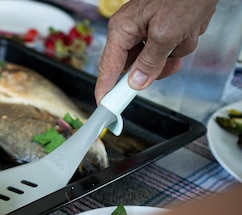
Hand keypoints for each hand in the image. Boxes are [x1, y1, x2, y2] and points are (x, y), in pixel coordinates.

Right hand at [94, 0, 216, 101]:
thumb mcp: (167, 33)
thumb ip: (150, 62)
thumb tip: (136, 83)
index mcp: (122, 30)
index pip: (108, 68)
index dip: (106, 89)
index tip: (105, 106)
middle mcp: (130, 30)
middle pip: (135, 66)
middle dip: (158, 66)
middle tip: (170, 63)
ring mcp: (146, 28)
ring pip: (157, 57)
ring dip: (176, 50)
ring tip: (187, 33)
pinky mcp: (161, 26)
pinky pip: (169, 47)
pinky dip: (182, 42)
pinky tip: (190, 28)